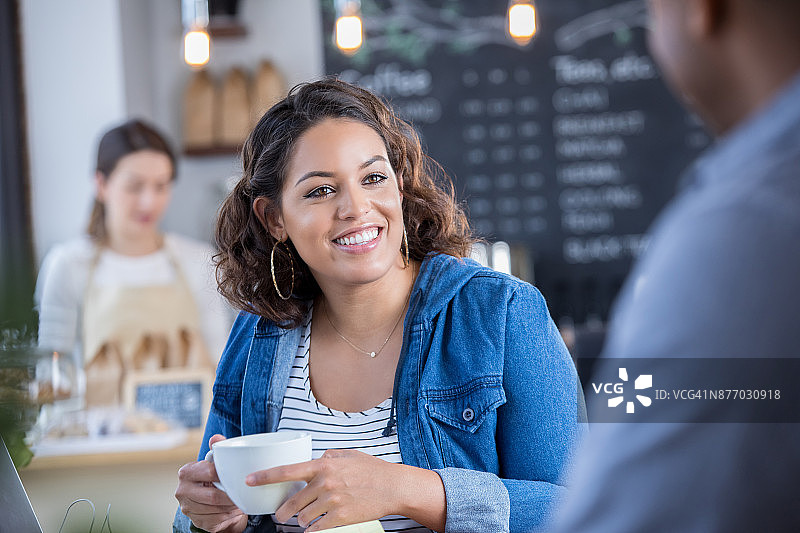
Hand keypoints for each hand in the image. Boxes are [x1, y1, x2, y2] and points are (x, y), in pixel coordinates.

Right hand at [175, 434, 247, 532]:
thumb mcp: (215, 463)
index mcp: (186, 473)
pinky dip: (230, 515)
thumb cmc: (213, 478)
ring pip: (216, 509)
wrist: (211, 501)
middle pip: (213, 496)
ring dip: (232, 506)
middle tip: (244, 491)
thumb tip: (216, 438)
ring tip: (242, 499)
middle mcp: (182, 491)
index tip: (238, 474)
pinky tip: (235, 509)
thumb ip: (217, 449)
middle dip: (231, 495)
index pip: (209, 472)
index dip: (225, 474)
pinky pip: (218, 520)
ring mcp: (188, 509)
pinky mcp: (198, 522)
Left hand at [247, 449, 404, 530]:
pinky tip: (317, 525)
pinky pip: (316, 529)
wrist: (394, 487)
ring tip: (309, 517)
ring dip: (302, 520)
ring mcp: (332, 501)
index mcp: (324, 465)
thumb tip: (317, 458)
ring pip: (302, 518)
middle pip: (291, 503)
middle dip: (283, 512)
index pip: (287, 471)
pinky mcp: (340, 517)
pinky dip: (313, 529)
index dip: (265, 476)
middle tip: (282, 514)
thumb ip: (329, 456)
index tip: (249, 480)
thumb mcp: (349, 455)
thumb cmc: (373, 470)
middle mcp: (325, 483)